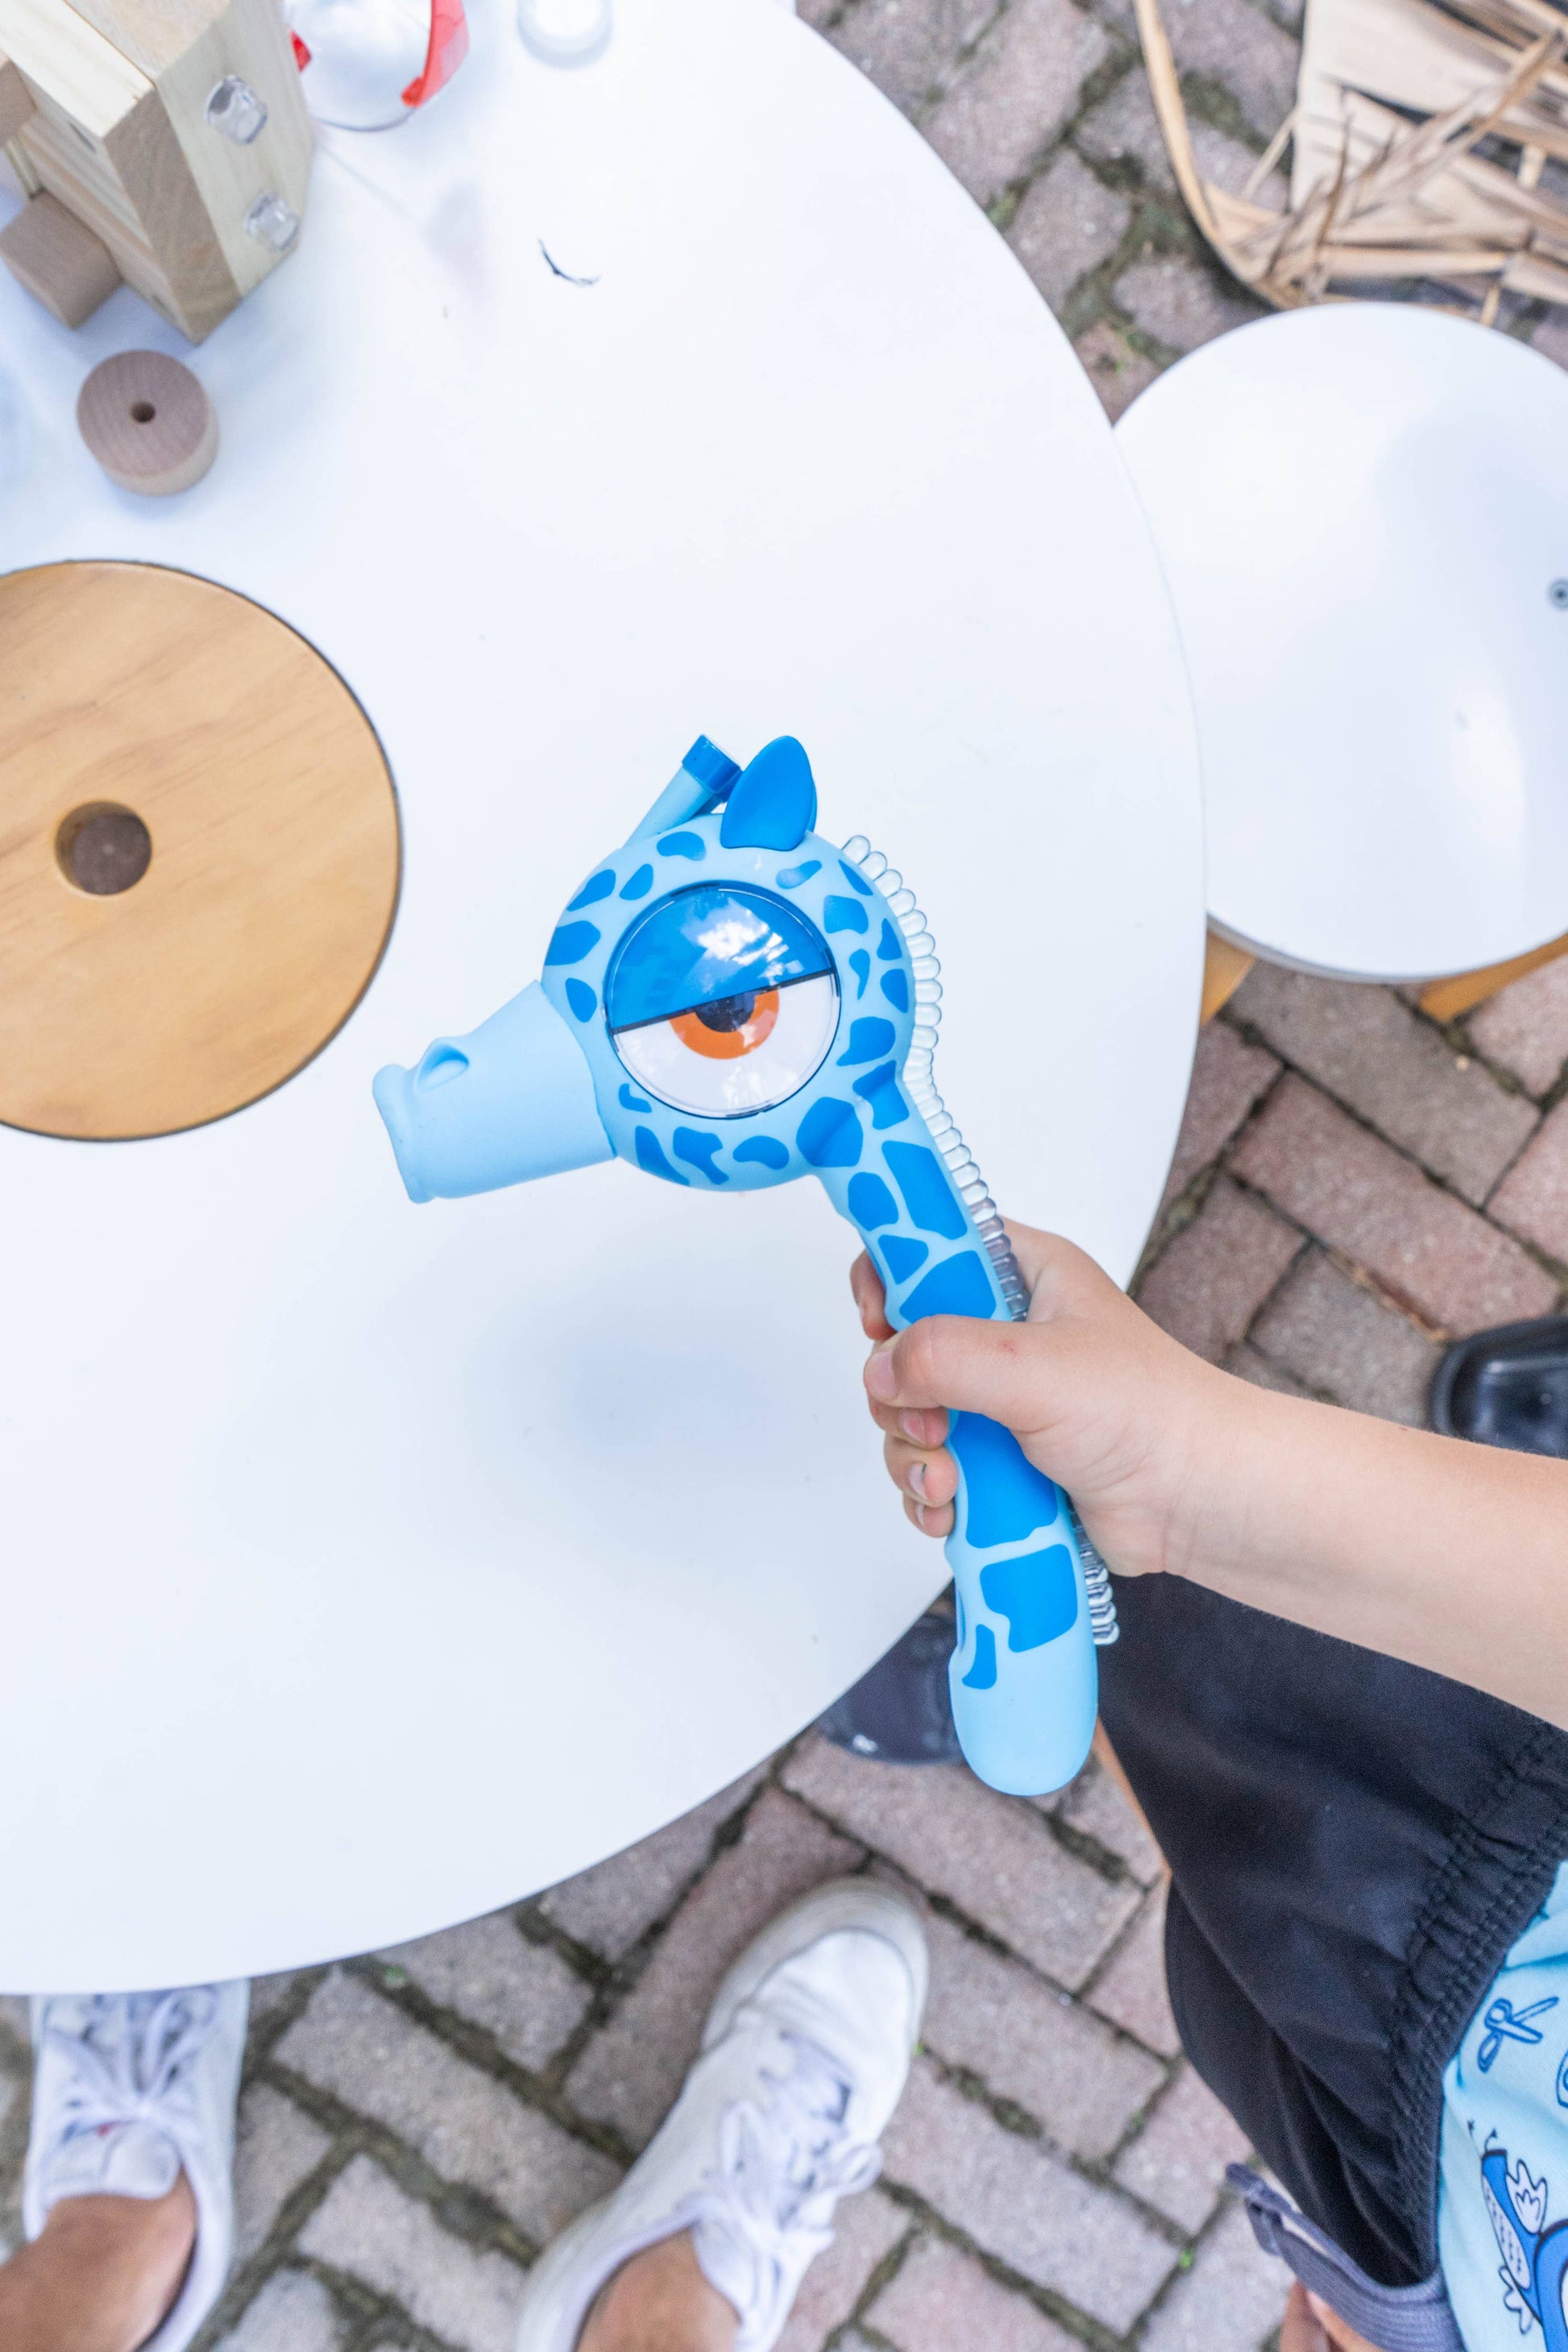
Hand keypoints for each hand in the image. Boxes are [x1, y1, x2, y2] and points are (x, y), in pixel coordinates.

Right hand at [853, 1222, 1232, 1577]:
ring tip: (948, 1485)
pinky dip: (929, 1495)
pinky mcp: (999, 1459)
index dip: (891, 1278)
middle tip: (933, 1426)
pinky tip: (950, 1511)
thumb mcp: (1035, 1364)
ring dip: (913, 1456)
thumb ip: (946, 1355)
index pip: (929, 1248)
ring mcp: (999, 1400)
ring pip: (910, 1416)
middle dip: (900, 1396)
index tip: (879, 1323)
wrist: (1193, 1500)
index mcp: (1022, 1276)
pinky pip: (931, 1470)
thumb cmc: (1146, 1411)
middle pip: (903, 1346)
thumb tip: (881, 1372)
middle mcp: (1005, 1333)